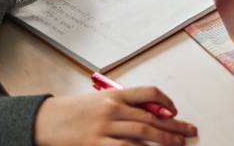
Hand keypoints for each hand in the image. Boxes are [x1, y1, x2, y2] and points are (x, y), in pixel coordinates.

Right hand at [34, 86, 197, 145]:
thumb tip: (152, 113)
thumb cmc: (72, 112)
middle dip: (174, 127)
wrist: (44, 121)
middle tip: (189, 132)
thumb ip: (123, 105)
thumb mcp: (99, 100)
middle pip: (151, 117)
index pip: (148, 93)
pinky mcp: (96, 145)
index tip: (175, 112)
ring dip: (164, 140)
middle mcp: (112, 109)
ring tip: (178, 145)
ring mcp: (104, 128)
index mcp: (114, 94)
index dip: (166, 103)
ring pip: (143, 134)